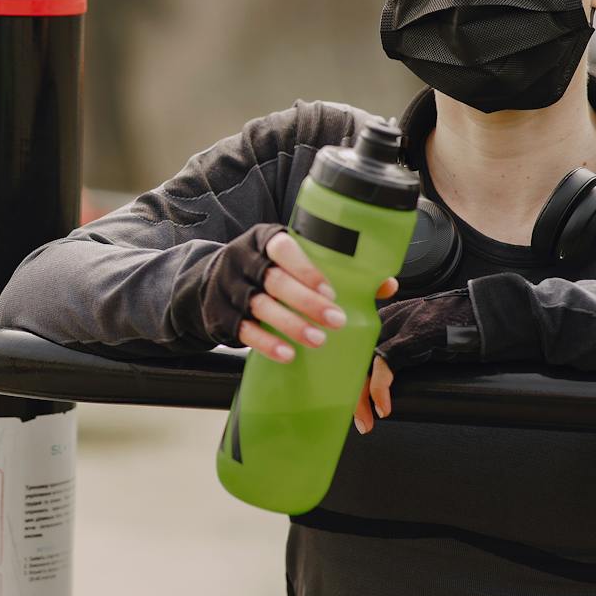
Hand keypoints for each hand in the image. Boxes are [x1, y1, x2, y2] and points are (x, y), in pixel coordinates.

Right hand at [237, 229, 399, 363]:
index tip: (331, 290)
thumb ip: (333, 270)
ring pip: (261, 306)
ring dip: (291, 325)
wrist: (210, 283)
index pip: (283, 248)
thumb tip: (385, 285)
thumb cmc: (265, 270)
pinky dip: (266, 343)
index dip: (306, 269)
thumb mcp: (290, 261)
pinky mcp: (221, 315)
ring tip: (318, 341)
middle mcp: (245, 262)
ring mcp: (230, 289)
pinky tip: (287, 354)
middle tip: (336, 320)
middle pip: (275, 280)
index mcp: (264, 241)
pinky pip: (244, 330)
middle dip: (307, 302)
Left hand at [355, 286, 478, 434]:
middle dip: (351, 390)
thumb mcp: (424, 338)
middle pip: (353, 357)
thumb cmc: (460, 326)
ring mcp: (395, 327)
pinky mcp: (409, 338)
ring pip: (362, 364)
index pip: (356, 349)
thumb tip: (393, 379)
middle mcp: (386, 320)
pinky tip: (383, 408)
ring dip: (361, 398)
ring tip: (366, 421)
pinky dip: (379, 391)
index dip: (351, 374)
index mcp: (387, 319)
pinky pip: (383, 367)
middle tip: (358, 416)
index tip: (353, 398)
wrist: (484, 314)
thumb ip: (405, 349)